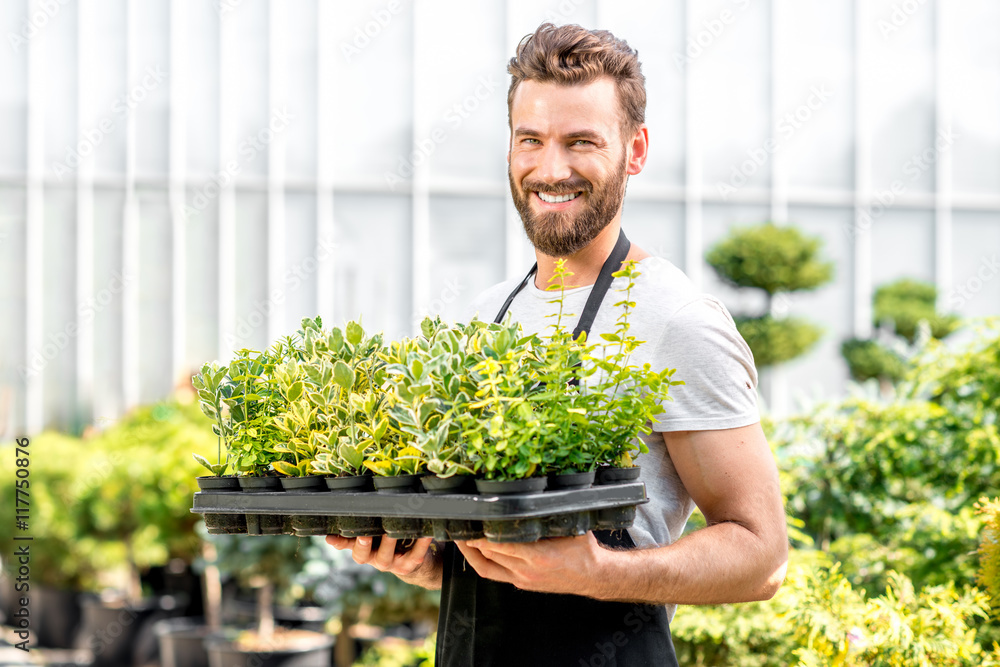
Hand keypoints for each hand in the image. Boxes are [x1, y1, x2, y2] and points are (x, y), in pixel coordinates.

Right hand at [326, 534, 434, 576]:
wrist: (415, 565)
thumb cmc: (391, 546)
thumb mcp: (372, 543)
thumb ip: (354, 537)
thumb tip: (330, 533)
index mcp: (367, 554)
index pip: (349, 549)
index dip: (341, 544)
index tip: (332, 537)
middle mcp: (377, 561)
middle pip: (365, 556)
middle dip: (363, 545)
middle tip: (363, 533)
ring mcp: (394, 565)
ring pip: (387, 556)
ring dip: (388, 543)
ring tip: (389, 531)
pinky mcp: (412, 564)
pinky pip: (416, 554)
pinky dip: (420, 543)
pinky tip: (424, 532)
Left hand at [454, 533, 613, 597]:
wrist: (594, 576)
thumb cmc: (584, 550)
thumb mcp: (568, 528)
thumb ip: (548, 517)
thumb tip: (532, 497)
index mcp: (538, 556)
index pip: (500, 545)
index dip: (482, 536)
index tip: (471, 525)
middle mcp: (527, 570)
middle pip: (490, 555)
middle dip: (472, 542)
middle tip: (460, 527)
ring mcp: (523, 579)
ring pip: (488, 568)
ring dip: (472, 554)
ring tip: (462, 539)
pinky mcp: (522, 584)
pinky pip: (495, 574)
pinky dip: (483, 562)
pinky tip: (477, 551)